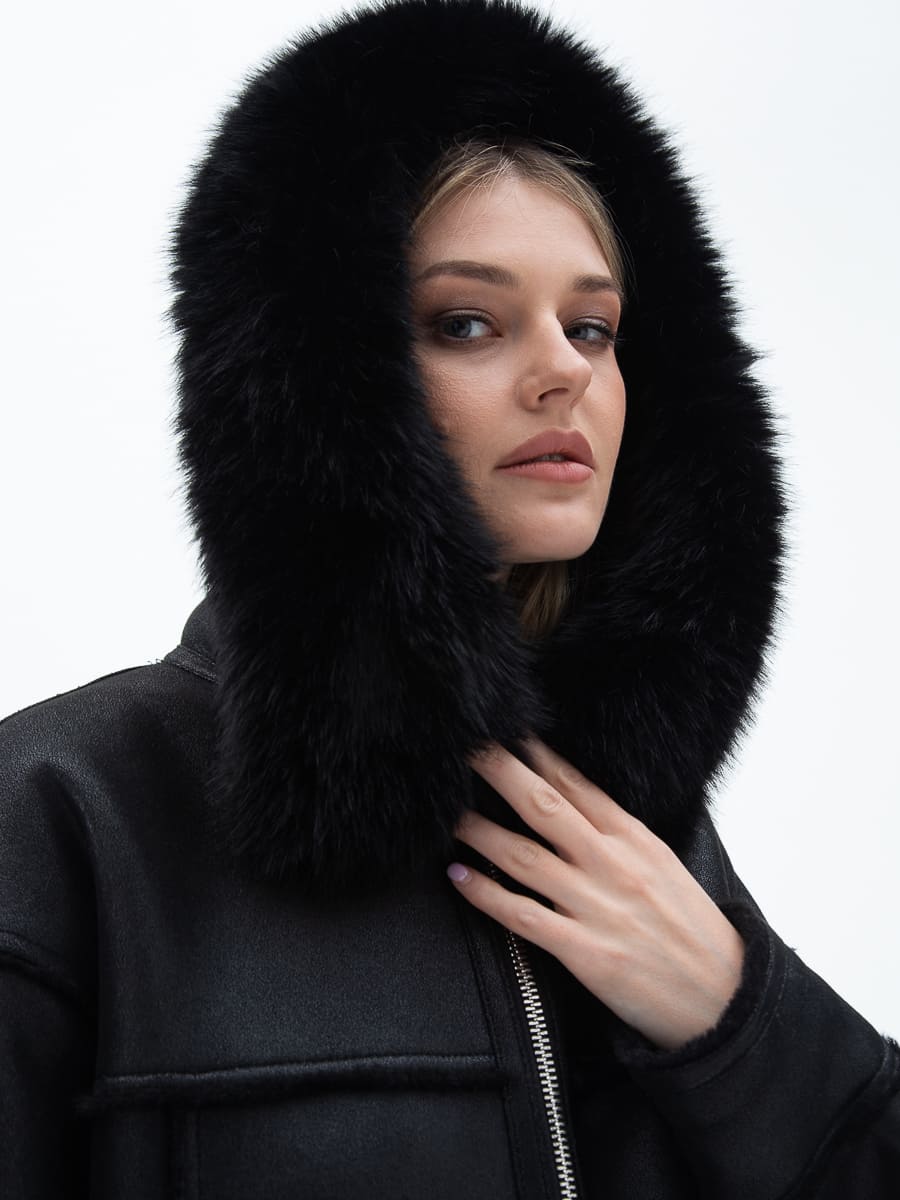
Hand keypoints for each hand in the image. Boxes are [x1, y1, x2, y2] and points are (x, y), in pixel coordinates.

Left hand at [447, 737, 744, 1050]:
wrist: (725, 1000)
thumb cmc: (693, 931)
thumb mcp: (664, 866)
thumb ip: (620, 834)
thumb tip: (575, 802)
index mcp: (634, 839)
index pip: (576, 784)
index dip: (536, 755)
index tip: (504, 731)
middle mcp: (612, 864)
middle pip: (543, 806)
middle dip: (500, 772)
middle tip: (465, 747)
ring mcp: (596, 906)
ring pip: (523, 856)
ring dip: (479, 831)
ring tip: (445, 811)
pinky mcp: (585, 952)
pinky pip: (523, 916)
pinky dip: (485, 895)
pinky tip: (458, 875)